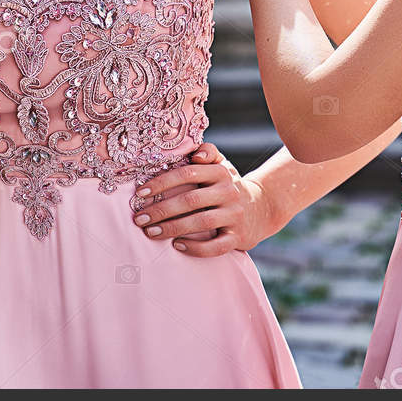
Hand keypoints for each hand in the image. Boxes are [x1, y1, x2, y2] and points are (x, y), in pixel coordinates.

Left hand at [131, 143, 276, 256]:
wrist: (261, 208)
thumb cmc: (228, 185)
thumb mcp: (221, 165)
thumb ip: (207, 152)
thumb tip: (195, 154)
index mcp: (221, 172)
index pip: (188, 172)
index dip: (162, 182)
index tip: (140, 193)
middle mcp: (229, 192)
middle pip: (191, 200)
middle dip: (161, 210)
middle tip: (139, 218)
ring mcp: (235, 215)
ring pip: (201, 222)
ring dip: (172, 228)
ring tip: (150, 232)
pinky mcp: (238, 237)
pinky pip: (216, 246)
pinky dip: (195, 247)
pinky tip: (176, 245)